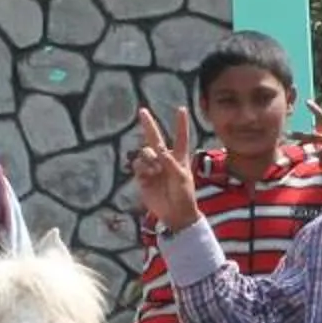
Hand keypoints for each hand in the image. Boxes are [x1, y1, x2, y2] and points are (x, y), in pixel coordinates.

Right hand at [132, 107, 202, 232]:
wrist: (174, 214)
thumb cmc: (183, 195)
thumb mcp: (181, 177)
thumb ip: (170, 162)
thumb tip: (158, 149)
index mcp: (179, 157)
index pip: (180, 137)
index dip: (180, 123)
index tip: (181, 109)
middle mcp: (164, 159)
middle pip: (155, 138)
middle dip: (148, 124)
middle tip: (142, 111)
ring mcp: (152, 167)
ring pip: (144, 152)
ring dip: (148, 158)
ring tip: (156, 171)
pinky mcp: (142, 177)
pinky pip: (137, 165)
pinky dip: (142, 168)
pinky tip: (148, 176)